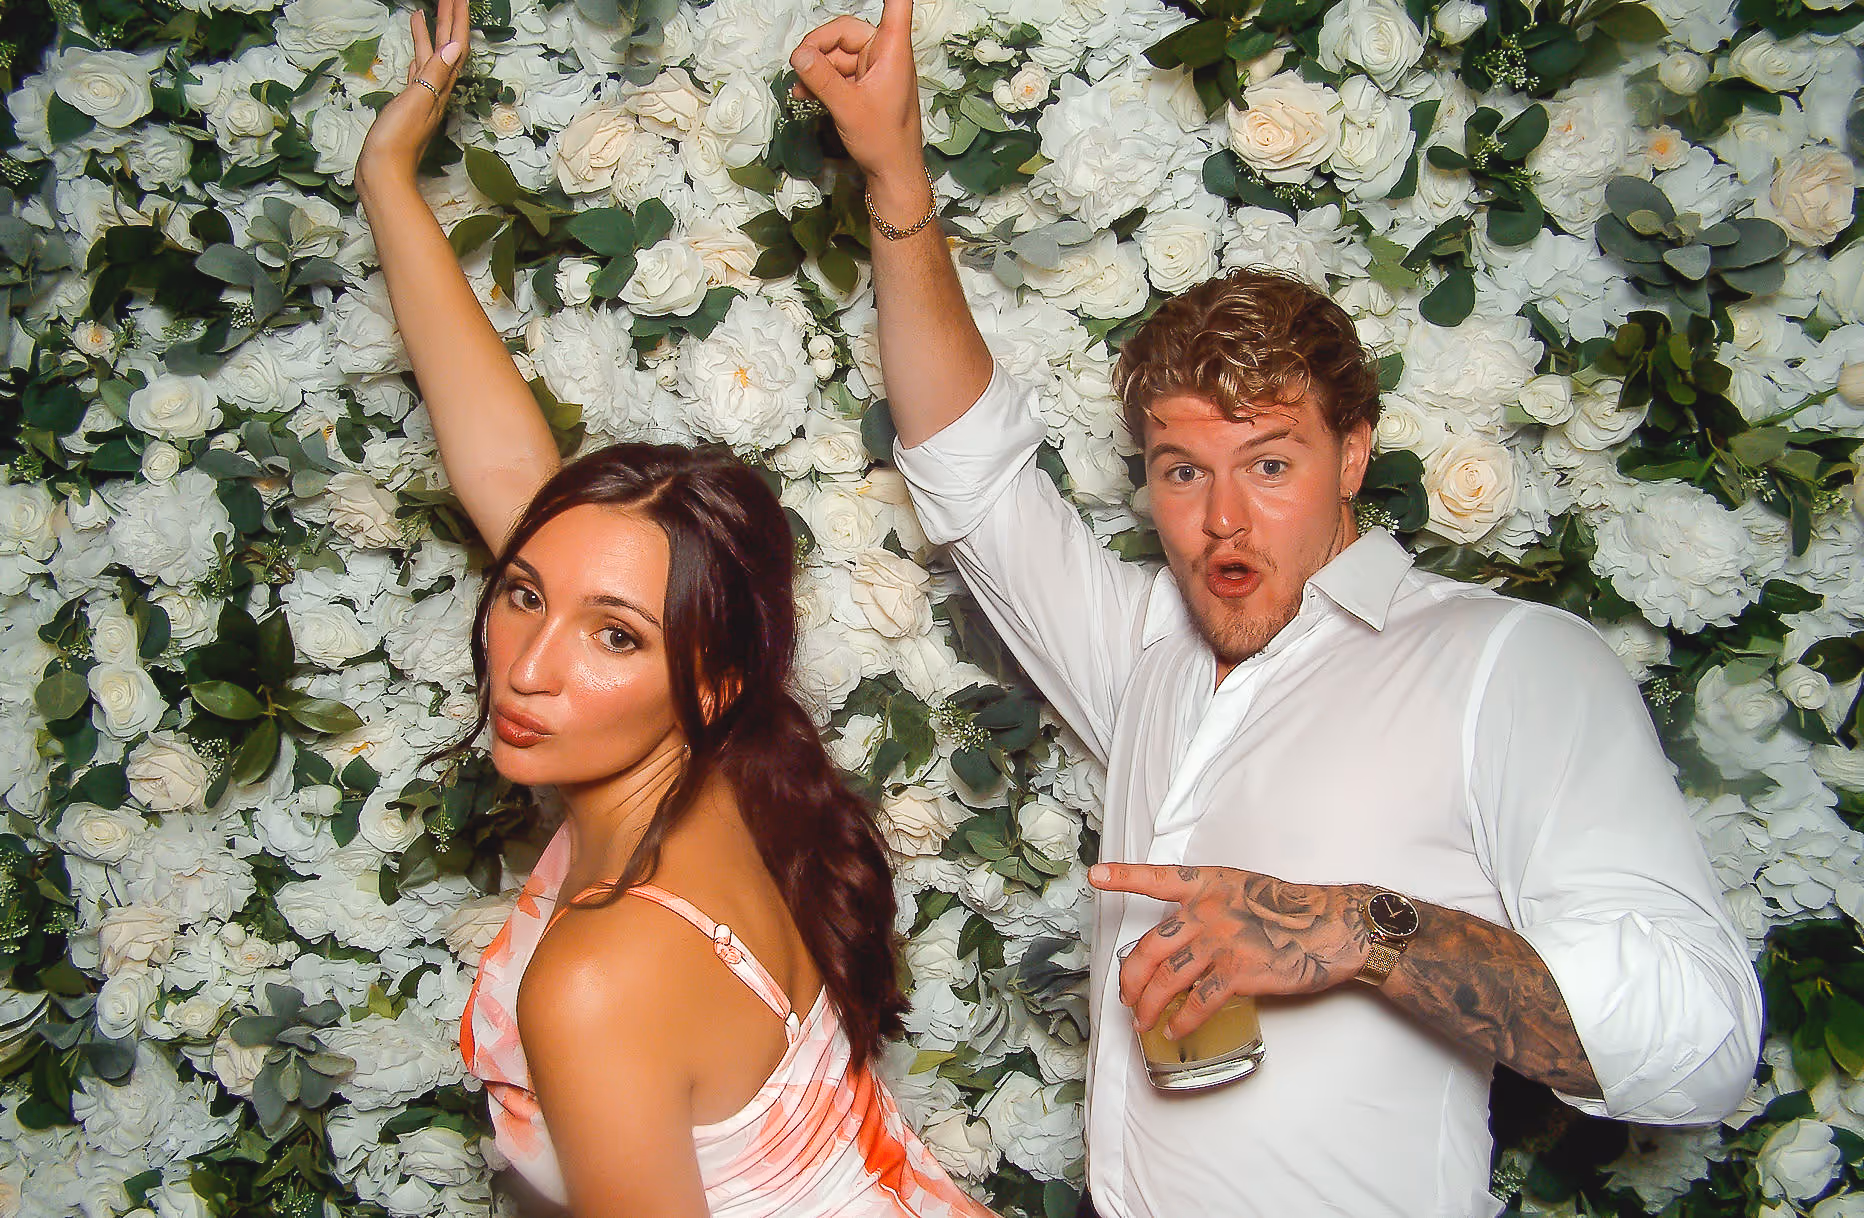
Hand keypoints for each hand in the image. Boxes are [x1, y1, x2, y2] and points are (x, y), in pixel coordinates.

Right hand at [357, 0, 469, 192]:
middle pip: (446, 47)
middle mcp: (436, 90)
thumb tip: (454, 47)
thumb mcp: (417, 102)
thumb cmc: (396, 140)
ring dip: (431, 33)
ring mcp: (422, 97)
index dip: (458, 20)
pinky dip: (418, 55)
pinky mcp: (408, 104)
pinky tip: (417, 48)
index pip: (455, 46)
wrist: (383, 172)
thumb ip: (433, 74)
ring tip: (425, 10)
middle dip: (448, 19)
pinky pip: (418, 71)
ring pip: (431, 57)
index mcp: (440, 87)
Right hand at [788, 0, 927, 210]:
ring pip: (837, 54)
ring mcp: (874, 70)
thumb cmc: (883, 141)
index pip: (896, 5)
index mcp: (892, 51)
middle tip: (798, 63)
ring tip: (799, 86)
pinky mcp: (865, 85)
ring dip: (816, 67)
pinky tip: (805, 92)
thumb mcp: (847, 108)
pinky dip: (821, 79)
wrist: (892, 173)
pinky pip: (838, 72)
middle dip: (819, 46)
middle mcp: (885, 55)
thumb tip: (798, 55)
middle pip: (846, 31)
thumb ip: (822, 79)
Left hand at [1089, 863, 1374, 1040]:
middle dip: (1130, 977)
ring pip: (1167, 978)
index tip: (1095, 875)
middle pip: (1150, 946)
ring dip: (1149, 1005)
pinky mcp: (1238, 972)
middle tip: (1126, 996)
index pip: (1157, 878)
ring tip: (1143, 1022)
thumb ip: (1211, 904)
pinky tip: (1176, 1030)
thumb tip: (1186, 931)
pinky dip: (1183, 1020)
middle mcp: (1207, 911)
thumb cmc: (1293, 910)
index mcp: (1207, 885)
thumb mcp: (1245, 889)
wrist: (1332, 927)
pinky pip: (1198, 1002)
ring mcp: (1221, 942)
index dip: (1123, 877)